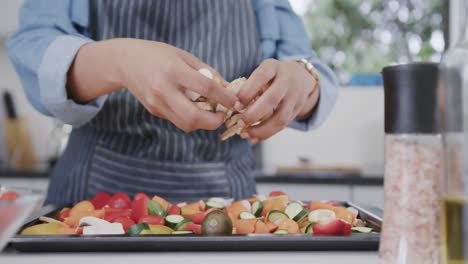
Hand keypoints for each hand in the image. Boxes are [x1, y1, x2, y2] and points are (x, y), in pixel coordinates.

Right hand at [68, 38, 238, 131]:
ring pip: (186, 125)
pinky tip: (193, 108)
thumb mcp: (184, 56)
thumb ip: (207, 72)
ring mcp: (157, 103)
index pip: (206, 88)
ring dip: (202, 123)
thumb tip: (228, 89)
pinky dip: (190, 118)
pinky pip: (177, 120)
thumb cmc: (158, 54)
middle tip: (222, 115)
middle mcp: (164, 89)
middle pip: (194, 117)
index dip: (225, 98)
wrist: (125, 62)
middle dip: (213, 121)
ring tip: (210, 112)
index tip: (236, 103)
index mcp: (174, 71)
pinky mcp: (154, 111)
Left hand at [237, 59, 319, 141]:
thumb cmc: (272, 76)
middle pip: (272, 99)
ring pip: (280, 117)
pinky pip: (283, 125)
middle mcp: (286, 80)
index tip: (236, 105)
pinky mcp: (297, 110)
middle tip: (239, 123)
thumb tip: (231, 105)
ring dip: (261, 129)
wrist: (300, 77)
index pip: (261, 76)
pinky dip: (267, 134)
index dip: (247, 92)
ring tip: (245, 134)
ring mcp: (294, 96)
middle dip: (253, 114)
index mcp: (273, 67)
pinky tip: (254, 138)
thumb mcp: (262, 72)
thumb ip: (249, 85)